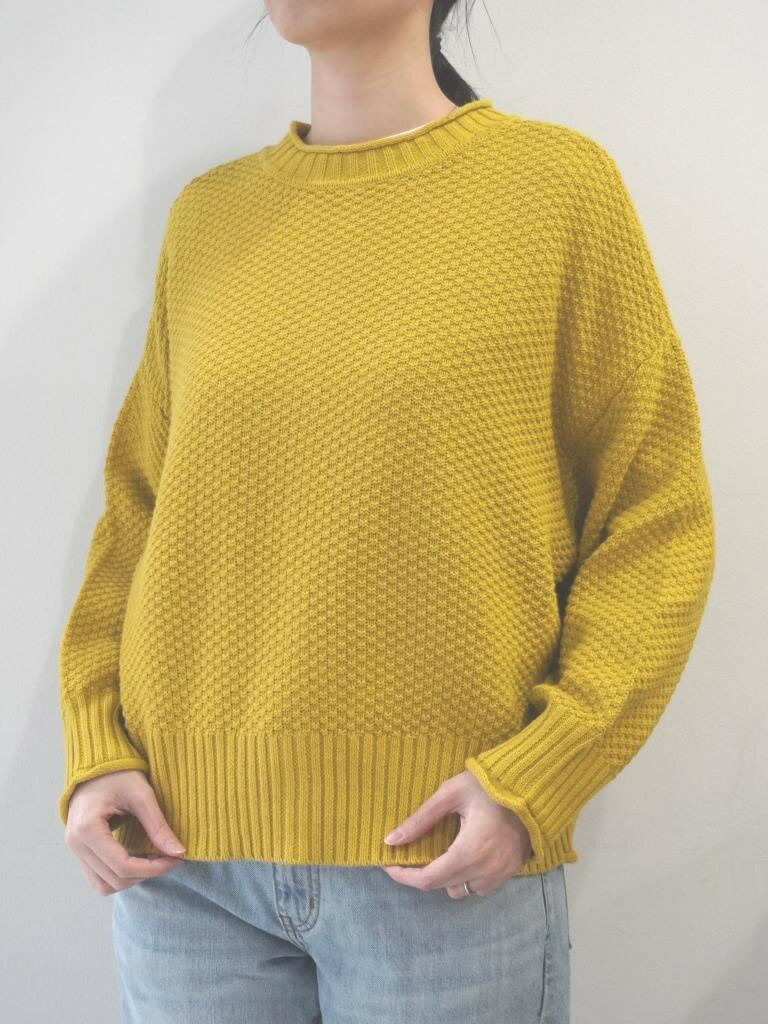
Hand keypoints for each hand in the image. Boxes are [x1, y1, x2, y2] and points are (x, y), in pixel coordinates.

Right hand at [64, 769, 185, 895]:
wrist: (95, 765)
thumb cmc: (117, 774)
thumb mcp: (141, 795)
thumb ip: (158, 826)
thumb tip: (179, 852)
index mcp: (87, 829)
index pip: (122, 865)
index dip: (153, 868)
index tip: (175, 858)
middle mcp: (76, 844)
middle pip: (114, 879)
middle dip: (146, 873)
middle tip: (169, 857)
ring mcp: (74, 850)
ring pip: (104, 885)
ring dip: (132, 878)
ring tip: (154, 859)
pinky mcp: (79, 851)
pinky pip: (98, 877)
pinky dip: (120, 875)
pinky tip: (139, 859)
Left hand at [381, 770, 532, 898]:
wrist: (532, 785)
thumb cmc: (489, 785)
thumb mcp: (450, 793)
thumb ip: (421, 819)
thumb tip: (392, 840)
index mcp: (470, 851)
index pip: (429, 879)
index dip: (404, 876)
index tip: (389, 864)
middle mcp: (486, 870)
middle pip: (442, 887)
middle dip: (420, 875)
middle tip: (407, 856)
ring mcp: (501, 874)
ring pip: (462, 890)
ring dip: (446, 878)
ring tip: (437, 853)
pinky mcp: (512, 871)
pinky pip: (481, 886)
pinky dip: (466, 877)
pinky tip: (462, 855)